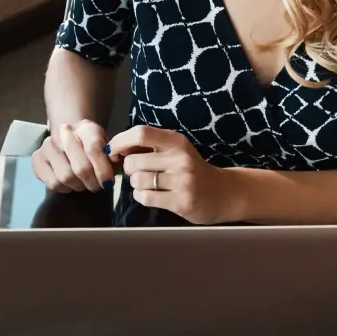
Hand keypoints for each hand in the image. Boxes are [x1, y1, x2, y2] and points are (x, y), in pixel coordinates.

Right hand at [30, 120, 114, 192]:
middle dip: (93, 182)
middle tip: (98, 186)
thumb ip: (113, 156)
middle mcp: (63, 133)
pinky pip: (53, 183)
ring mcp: (47, 145)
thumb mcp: (108, 148)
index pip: (94, 149)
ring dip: (79, 186)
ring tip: (84, 184)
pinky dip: (65, 189)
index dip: (103, 170)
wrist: (70, 138)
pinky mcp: (37, 159)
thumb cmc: (93, 147)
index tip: (109, 182)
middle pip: (80, 167)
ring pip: (66, 177)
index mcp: (86, 128)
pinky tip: (70, 184)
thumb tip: (113, 162)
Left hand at [108, 125, 245, 223]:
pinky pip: (145, 198)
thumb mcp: (174, 150)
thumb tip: (113, 148)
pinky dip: (141, 197)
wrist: (223, 193)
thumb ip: (148, 146)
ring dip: (136, 185)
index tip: (112, 151)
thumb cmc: (190, 170)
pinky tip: (151, 195)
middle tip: (138, 173)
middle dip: (129, 169)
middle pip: (134, 162)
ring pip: (137, 181)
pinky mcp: (182, 201)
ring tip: (149, 185)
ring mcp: (183, 181)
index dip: (120, 142)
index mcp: (176, 141)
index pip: (140, 134)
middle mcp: (180, 158)